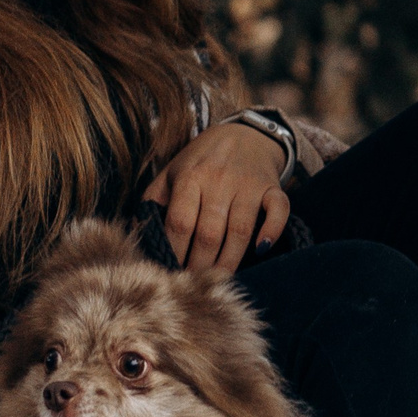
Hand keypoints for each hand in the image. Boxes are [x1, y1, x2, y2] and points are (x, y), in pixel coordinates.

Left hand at [143, 121, 290, 271]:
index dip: (174, 252)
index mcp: (189, 177)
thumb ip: (154, 200)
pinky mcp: (272, 187)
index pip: (179, 223)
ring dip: (229, 260)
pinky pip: (278, 211)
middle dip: (200, 264)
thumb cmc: (201, 160)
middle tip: (194, 283)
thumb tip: (140, 234)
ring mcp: (248, 184)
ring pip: (240, 230)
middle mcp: (218, 180)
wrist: (243, 133)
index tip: (169, 272)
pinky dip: (272, 231)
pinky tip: (261, 250)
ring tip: (219, 279)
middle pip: (208, 233)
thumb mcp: (171, 172)